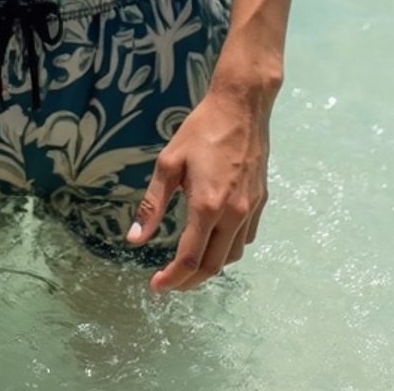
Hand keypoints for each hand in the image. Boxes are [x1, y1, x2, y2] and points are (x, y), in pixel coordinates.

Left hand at [126, 88, 268, 290]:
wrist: (242, 107)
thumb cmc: (201, 130)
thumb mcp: (169, 163)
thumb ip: (152, 204)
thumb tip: (134, 238)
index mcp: (208, 205)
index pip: (189, 259)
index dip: (172, 279)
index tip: (155, 286)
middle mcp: (233, 213)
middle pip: (212, 266)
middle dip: (189, 281)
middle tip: (168, 282)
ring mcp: (250, 209)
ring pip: (232, 256)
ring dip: (209, 267)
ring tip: (188, 264)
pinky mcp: (260, 201)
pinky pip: (245, 239)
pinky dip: (228, 250)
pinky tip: (213, 240)